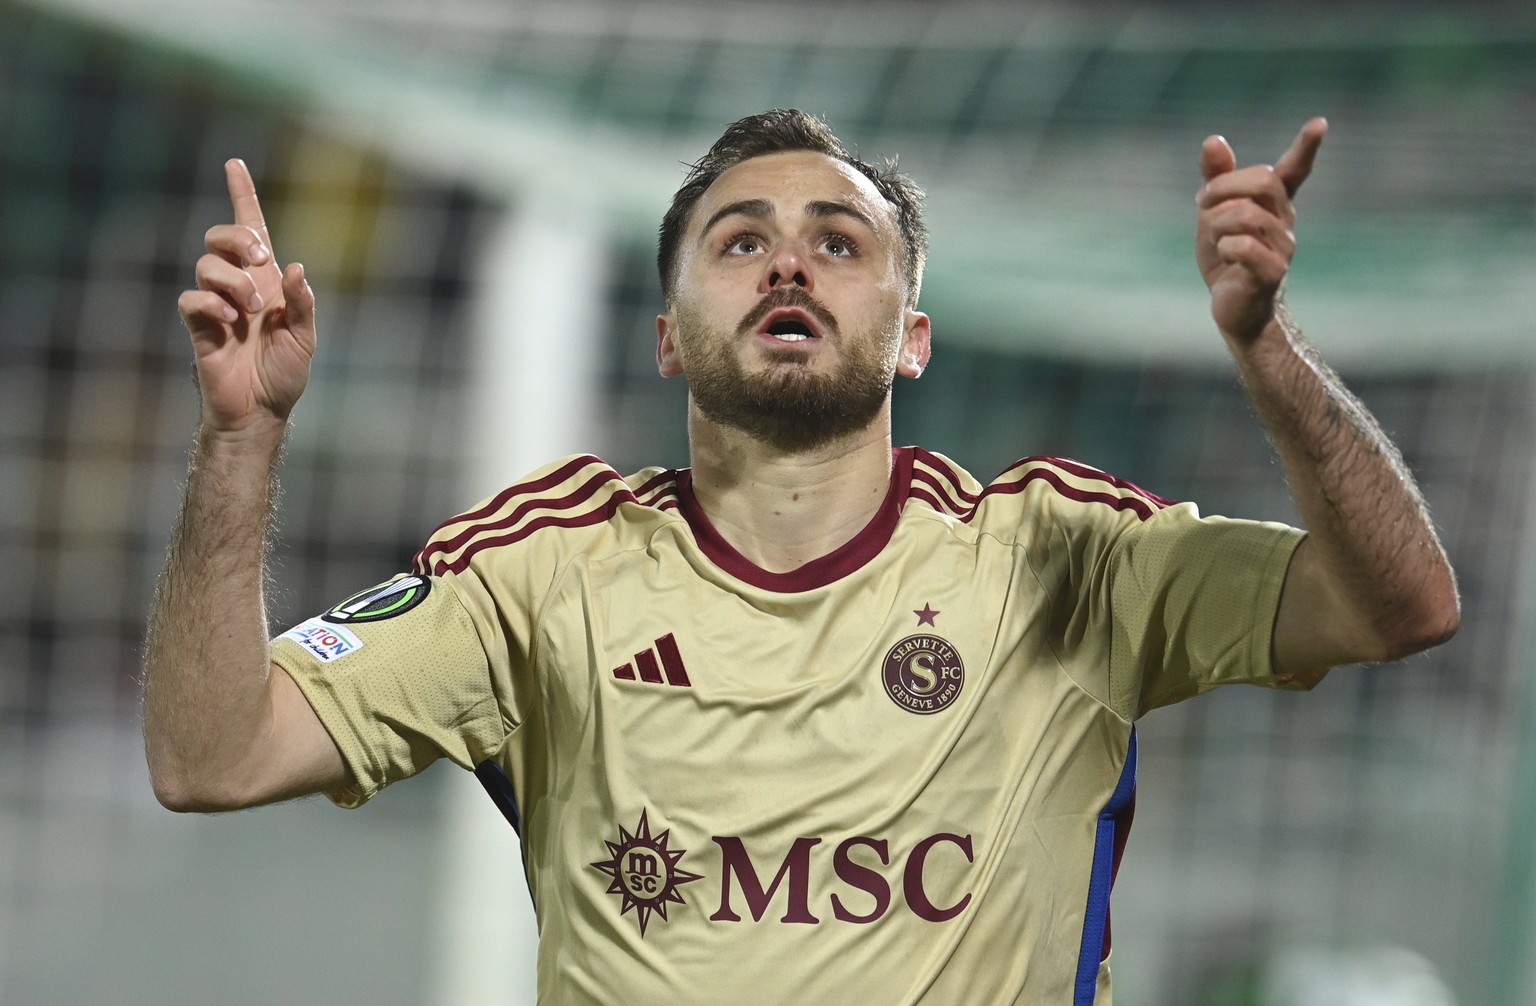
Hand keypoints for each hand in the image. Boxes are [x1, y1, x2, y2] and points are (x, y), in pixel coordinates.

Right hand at [178, 159, 315, 434]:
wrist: (261, 411)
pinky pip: (192, 299)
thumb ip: (302, 303)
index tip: (234, 164)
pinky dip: (212, 304)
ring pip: (206, 264)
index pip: (252, 229)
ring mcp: (217, 305)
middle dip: (238, 238)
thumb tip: (294, 268)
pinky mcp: (199, 327)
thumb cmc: (284, 375)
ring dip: (233, 280)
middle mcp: (239, 286)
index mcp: (266, 282)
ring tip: (251, 312)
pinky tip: (230, 323)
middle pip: (220, 236)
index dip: (242, 195)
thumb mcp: (305, 338)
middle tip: (261, 261)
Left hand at [1195, 118, 1326, 343]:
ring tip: (1215, 240)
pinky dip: (1225, 246)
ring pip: (1246, 214)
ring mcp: (1282, 247)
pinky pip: (1245, 246)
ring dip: (1217, 223)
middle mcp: (1285, 221)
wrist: (1233, 307)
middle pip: (1264, 181)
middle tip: (1202, 202)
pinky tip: (1225, 256)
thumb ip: (1216, 178)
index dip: (1306, 147)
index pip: (1295, 170)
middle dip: (1224, 186)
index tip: (1320, 123)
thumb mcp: (1213, 214)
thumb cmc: (1225, 259)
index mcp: (1274, 205)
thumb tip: (1213, 140)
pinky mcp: (1272, 272)